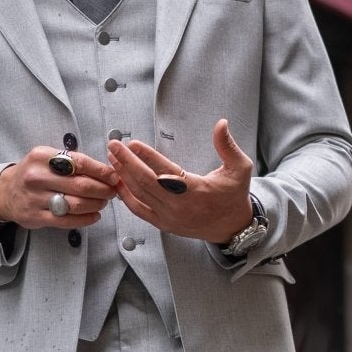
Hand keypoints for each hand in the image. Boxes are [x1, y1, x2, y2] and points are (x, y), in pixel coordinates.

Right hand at [0, 146, 117, 229]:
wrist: (6, 192)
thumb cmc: (34, 173)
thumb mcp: (47, 157)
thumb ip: (71, 161)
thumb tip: (105, 171)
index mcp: (42, 157)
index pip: (80, 163)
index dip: (101, 171)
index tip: (114, 176)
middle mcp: (37, 177)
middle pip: (81, 185)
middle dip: (103, 189)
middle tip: (112, 192)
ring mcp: (36, 199)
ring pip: (76, 204)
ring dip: (96, 205)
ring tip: (103, 203)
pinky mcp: (37, 217)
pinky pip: (67, 221)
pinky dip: (85, 219)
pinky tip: (94, 216)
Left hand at [108, 119, 253, 242]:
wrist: (232, 227)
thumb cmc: (234, 196)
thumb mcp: (240, 168)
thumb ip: (228, 146)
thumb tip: (221, 123)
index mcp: (196, 191)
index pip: (165, 171)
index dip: (147, 156)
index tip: (132, 143)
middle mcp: (179, 206)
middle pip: (145, 182)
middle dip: (126, 162)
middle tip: (113, 145)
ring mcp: (169, 217)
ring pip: (139, 195)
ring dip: (123, 175)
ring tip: (112, 158)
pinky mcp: (163, 225)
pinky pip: (139, 210)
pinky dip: (126, 196)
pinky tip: (118, 182)